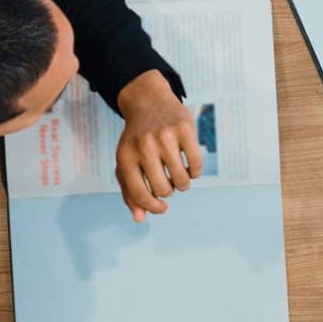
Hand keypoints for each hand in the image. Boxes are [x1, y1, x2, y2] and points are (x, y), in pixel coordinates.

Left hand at [114, 69, 203, 222]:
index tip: (162, 208)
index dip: (153, 207)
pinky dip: (195, 172)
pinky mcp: (184, 129)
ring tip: (179, 174)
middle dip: (169, 190)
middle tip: (168, 182)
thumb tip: (140, 219)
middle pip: (164, 189)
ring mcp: (165, 136)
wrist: (148, 102)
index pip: (140, 194)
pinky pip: (196, 166)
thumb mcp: (127, 163)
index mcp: (126, 156)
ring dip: (183, 183)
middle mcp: (144, 145)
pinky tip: (189, 165)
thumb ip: (131, 192)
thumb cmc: (137, 140)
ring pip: (182, 180)